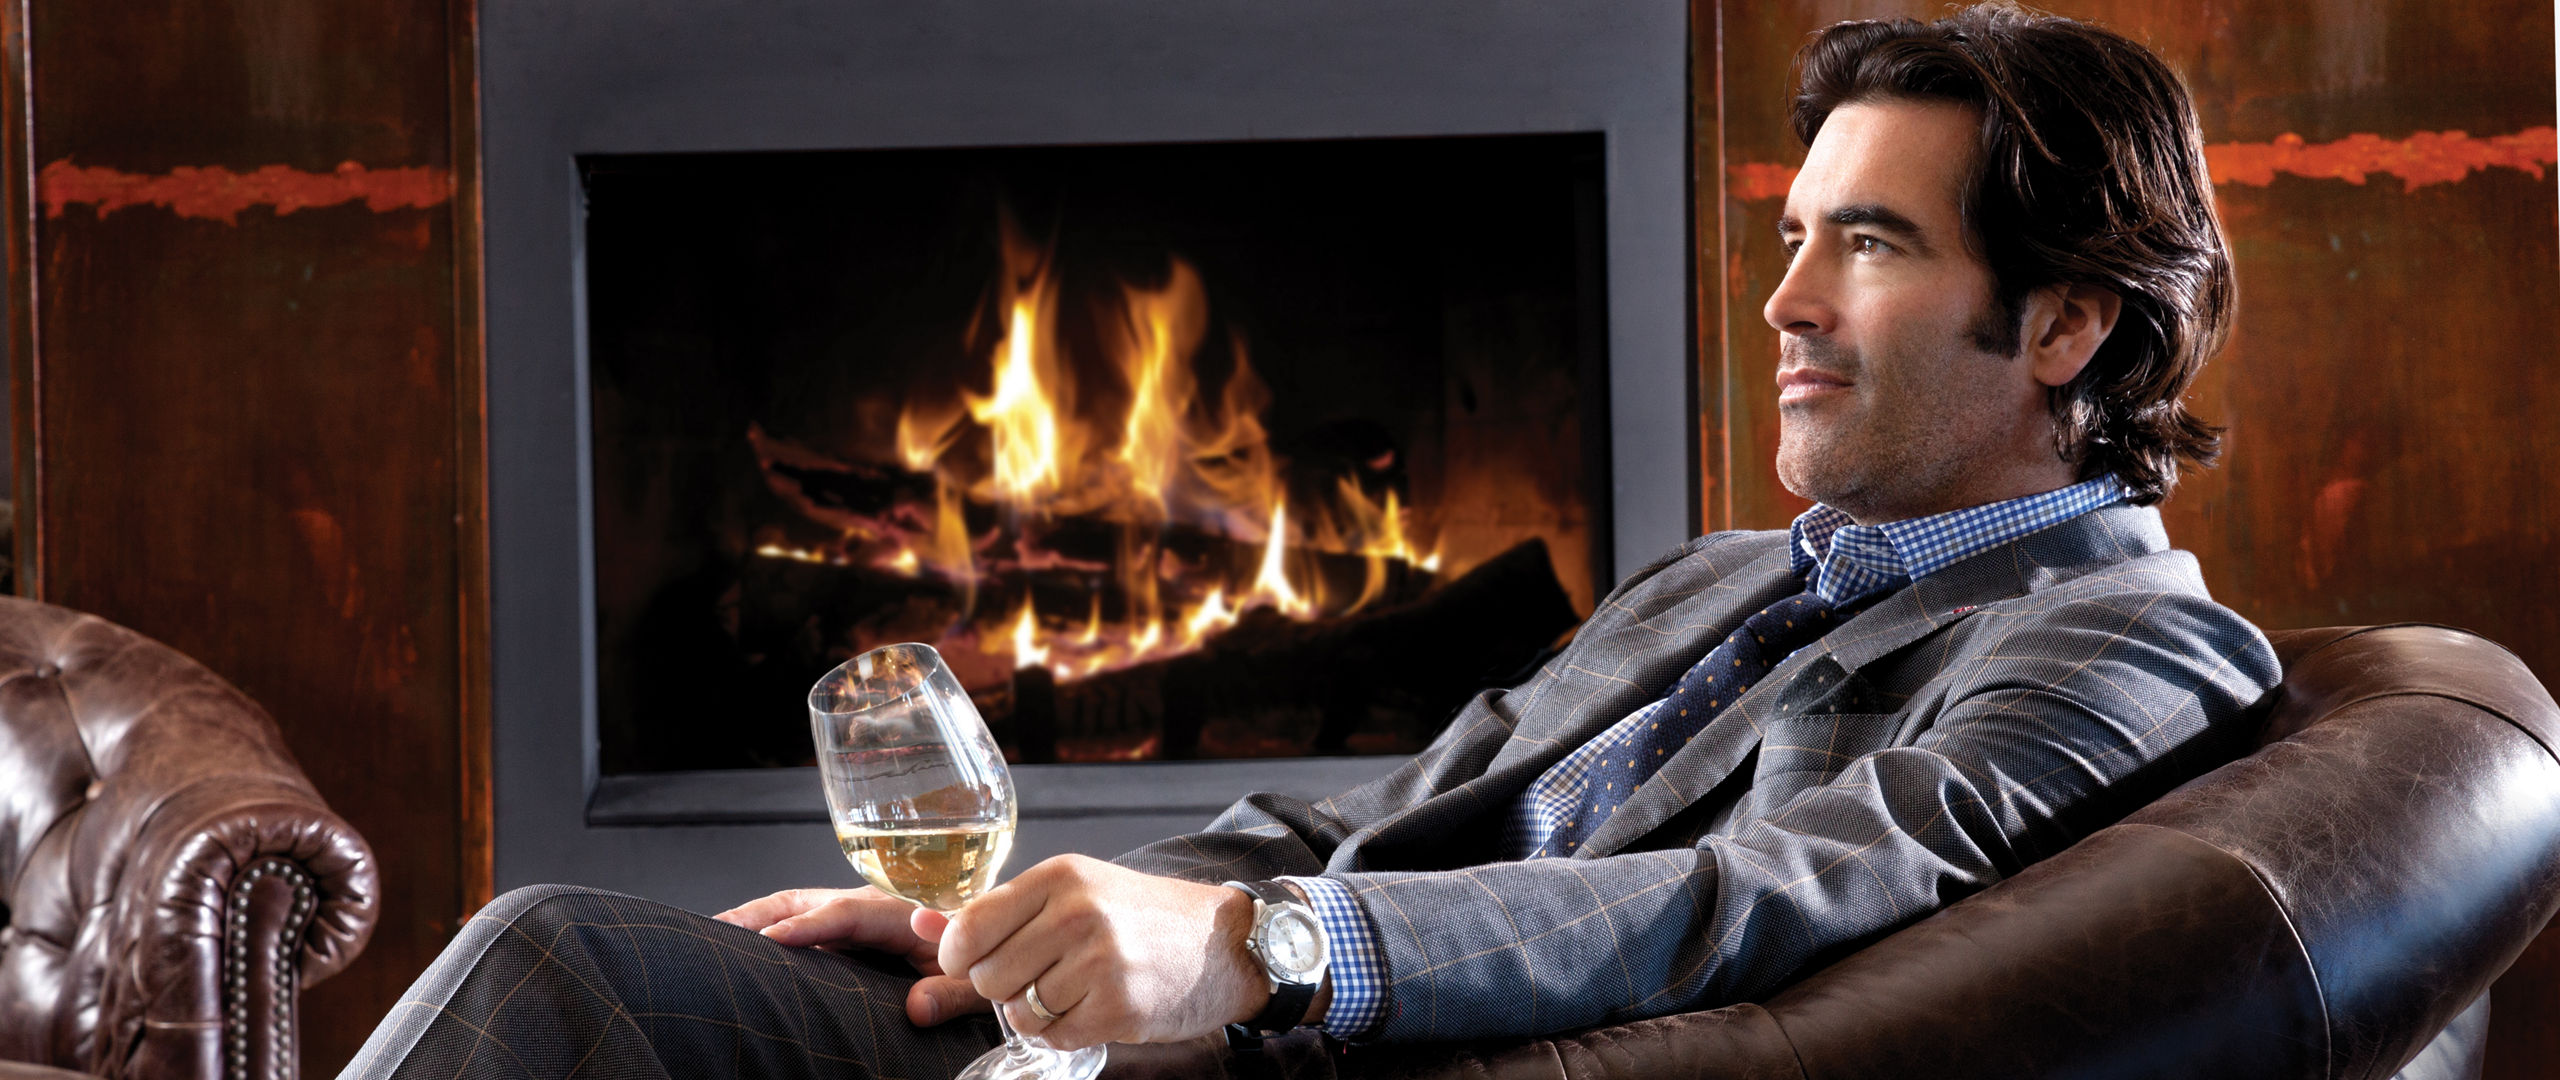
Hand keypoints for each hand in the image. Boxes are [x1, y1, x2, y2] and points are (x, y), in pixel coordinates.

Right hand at [714, 886, 991, 1026]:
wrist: (993, 942)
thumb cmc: (983, 962)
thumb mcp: (977, 982)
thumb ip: (951, 993)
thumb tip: (916, 1009)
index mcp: (902, 914)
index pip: (845, 914)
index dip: (807, 927)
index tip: (771, 940)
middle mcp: (873, 906)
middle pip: (805, 900)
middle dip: (759, 916)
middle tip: (713, 932)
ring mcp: (857, 914)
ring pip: (797, 907)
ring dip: (755, 918)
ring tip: (711, 933)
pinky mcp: (852, 929)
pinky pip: (804, 922)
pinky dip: (770, 927)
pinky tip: (743, 944)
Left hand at [917, 855, 1273, 1049]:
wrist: (1221, 942)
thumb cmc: (1136, 915)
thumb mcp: (1069, 893)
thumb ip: (993, 911)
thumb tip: (919, 923)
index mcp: (1059, 878)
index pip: (966, 929)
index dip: (960, 956)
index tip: (980, 958)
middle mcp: (1078, 914)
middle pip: (985, 977)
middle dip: (1004, 986)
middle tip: (1041, 973)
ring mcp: (1100, 962)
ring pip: (1016, 1013)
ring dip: (1035, 1012)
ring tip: (1072, 989)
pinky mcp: (1118, 1007)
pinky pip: (1052, 1038)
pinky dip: (1063, 1032)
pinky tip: (1091, 1008)